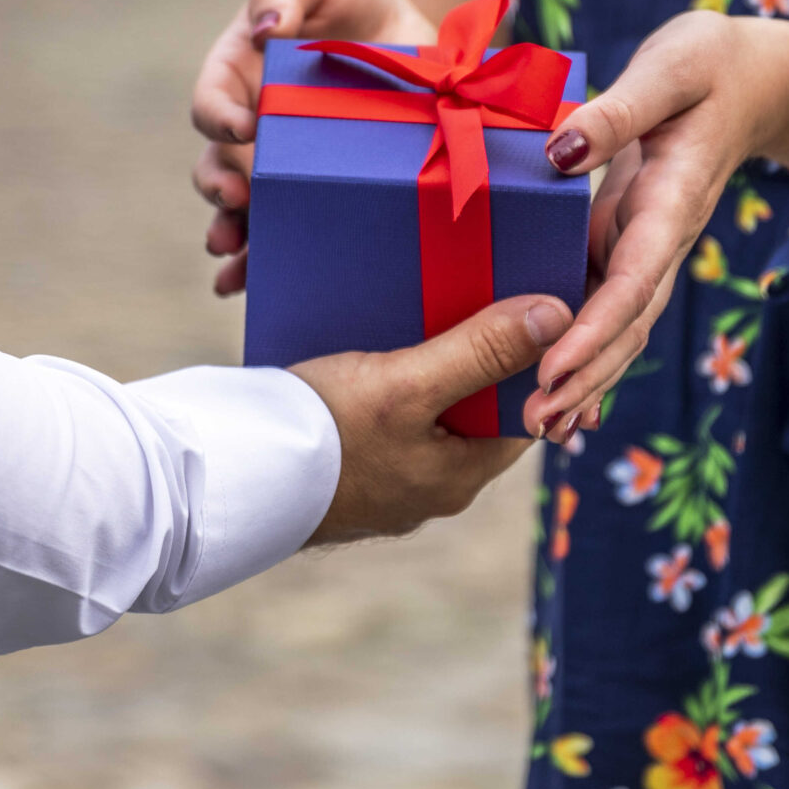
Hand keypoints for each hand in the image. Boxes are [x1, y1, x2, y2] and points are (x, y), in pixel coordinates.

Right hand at [190, 0, 436, 295]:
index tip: (243, 130)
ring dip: (232, 235)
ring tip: (233, 257)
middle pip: (217, 167)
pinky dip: (264, 262)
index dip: (217, 119)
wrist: (416, 46)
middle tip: (237, 201)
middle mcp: (251, 129)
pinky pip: (286, 233)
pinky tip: (253, 284)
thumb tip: (264, 26)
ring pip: (242, 211)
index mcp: (239, 76)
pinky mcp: (318, 194)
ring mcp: (281, 167)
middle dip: (218, 190)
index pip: (211, 102)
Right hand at [295, 293, 572, 544]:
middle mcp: (430, 489)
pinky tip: (370, 350)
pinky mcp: (349, 472)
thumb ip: (481, 350)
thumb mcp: (407, 383)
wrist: (228, 481)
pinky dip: (390, 387)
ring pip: (431, 417)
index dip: (534, 362)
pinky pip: (389, 423)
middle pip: (476, 413)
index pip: (526, 413)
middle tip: (474, 299)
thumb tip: (559, 316)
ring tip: (421, 315)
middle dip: (478, 360)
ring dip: (431, 369)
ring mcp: (388, 485)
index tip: (532, 309)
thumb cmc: (321, 436)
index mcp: (460, 477)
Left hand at [518, 13, 788, 438]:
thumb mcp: (670, 70)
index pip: (634, 279)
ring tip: (541, 429)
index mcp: (671, 202)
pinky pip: (607, 306)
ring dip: (585, 380)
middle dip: (586, 378)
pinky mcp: (631, 242)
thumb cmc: (711, 64)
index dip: (595, 329)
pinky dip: (587, 353)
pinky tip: (559, 394)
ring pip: (619, 327)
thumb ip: (618, 111)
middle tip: (538, 424)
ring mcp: (648, 246)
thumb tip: (559, 151)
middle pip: (626, 324)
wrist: (756, 79)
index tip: (555, 369)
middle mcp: (662, 238)